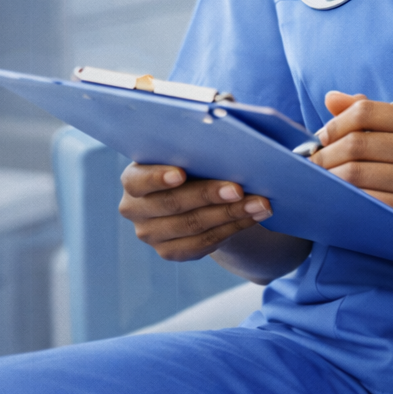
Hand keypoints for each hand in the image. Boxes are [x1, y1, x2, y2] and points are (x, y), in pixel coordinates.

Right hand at [119, 165, 271, 261]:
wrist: (194, 198)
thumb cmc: (191, 166)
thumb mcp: (186, 155)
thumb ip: (195, 151)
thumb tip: (226, 142)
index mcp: (133, 179)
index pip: (138, 180)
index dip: (158, 177)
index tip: (181, 173)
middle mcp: (134, 209)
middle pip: (173, 204)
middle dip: (209, 195)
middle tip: (239, 189)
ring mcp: (151, 234)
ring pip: (193, 226)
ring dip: (230, 214)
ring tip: (259, 204)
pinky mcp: (169, 252)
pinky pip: (203, 243)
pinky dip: (232, 228)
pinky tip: (252, 218)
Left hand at [309, 91, 392, 248]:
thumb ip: (376, 115)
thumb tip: (331, 98)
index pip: (367, 112)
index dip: (335, 123)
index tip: (323, 136)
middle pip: (357, 144)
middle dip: (325, 153)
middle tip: (314, 162)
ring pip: (355, 174)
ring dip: (329, 177)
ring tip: (321, 180)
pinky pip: (364, 201)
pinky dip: (343, 198)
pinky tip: (337, 198)